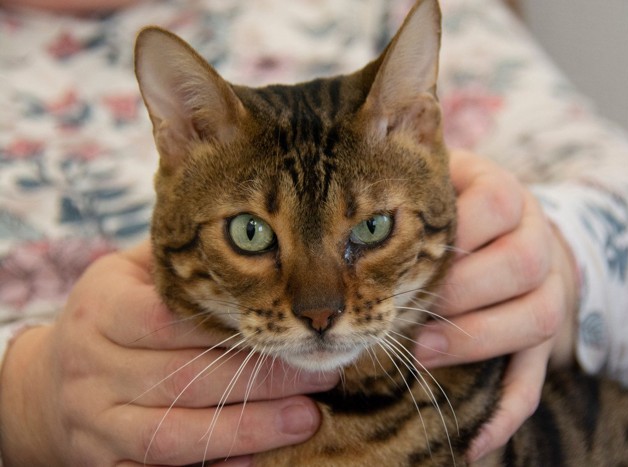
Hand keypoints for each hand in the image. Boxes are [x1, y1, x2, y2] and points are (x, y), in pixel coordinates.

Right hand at [0, 241, 337, 465]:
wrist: (46, 385)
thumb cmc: (109, 316)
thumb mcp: (127, 274)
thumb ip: (177, 261)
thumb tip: (249, 240)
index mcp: (101, 310)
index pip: (165, 319)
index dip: (228, 327)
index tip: (285, 326)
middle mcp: (92, 367)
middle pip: (183, 378)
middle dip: (260, 380)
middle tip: (320, 373)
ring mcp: (95, 422)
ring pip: (174, 435)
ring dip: (247, 430)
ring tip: (306, 418)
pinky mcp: (103, 462)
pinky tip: (256, 458)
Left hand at [414, 149, 578, 460]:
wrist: (515, 236)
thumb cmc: (452, 210)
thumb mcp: (437, 181)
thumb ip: (407, 179)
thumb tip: (356, 154)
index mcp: (507, 195)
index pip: (494, 205)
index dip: (450, 234)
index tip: (405, 255)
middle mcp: (537, 241)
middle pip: (519, 263)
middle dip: (459, 291)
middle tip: (405, 309)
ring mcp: (549, 293)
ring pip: (537, 318)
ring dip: (477, 340)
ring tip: (422, 353)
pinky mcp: (546, 341)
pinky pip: (538, 377)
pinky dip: (507, 412)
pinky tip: (471, 440)